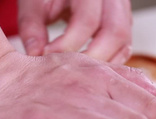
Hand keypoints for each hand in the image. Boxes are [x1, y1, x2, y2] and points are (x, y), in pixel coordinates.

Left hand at [18, 0, 132, 63]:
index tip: (47, 55)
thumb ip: (32, 27)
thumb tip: (35, 53)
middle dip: (90, 59)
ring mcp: (122, 12)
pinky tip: (87, 72)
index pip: (87, 20)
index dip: (67, 44)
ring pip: (124, 43)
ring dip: (101, 65)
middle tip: (66, 72)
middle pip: (115, 33)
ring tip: (76, 75)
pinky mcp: (124, 26)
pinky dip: (108, 64)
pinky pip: (124, 49)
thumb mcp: (35, 4)